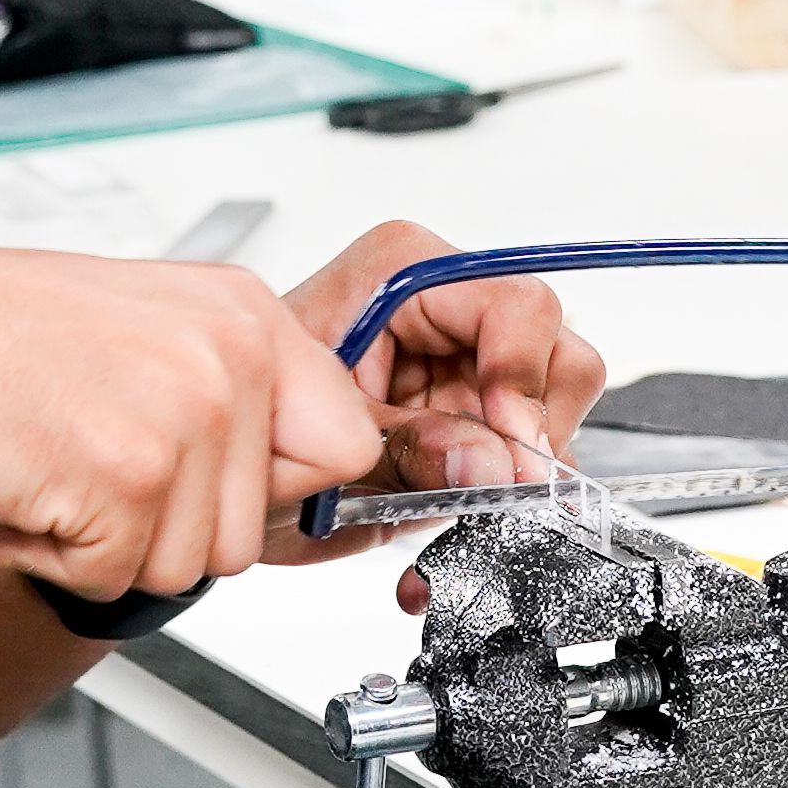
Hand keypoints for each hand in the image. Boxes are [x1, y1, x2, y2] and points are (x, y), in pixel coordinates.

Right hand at [0, 234, 385, 601]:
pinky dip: (56, 560)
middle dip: (171, 530)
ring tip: (52, 474)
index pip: (344, 444)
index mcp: (241, 312)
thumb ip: (222, 390)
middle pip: (258, 528)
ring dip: (109, 548)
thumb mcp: (142, 326)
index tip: (221, 490)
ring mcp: (186, 417)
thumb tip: (280, 477)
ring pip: (191, 566)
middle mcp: (229, 355)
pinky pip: (116, 578)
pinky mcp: (130, 482)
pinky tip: (21, 494)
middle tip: (95, 475)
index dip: (279, 490)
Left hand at [263, 221, 607, 574]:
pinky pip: (529, 446)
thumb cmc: (257, 424)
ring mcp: (467, 355)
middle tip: (487, 485)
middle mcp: (447, 303)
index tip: (510, 445)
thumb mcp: (327, 445)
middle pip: (556, 354)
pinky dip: (502, 492)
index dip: (523, 379)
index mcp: (407, 274)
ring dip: (517, 469)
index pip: (517, 306)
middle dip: (530, 430)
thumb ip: (413, 451)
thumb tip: (495, 464)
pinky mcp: (475, 404)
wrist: (231, 463)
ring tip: (453, 499)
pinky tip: (452, 513)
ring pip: (555, 405)